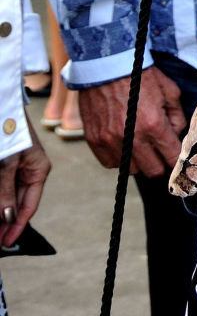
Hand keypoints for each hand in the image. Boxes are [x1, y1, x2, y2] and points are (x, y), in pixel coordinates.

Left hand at [0, 117, 50, 247]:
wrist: (2, 107)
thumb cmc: (8, 131)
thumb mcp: (6, 165)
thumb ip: (6, 192)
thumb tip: (7, 218)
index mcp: (38, 170)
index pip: (29, 206)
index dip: (17, 226)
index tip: (6, 242)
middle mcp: (31, 171)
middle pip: (18, 203)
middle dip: (6, 221)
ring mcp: (19, 168)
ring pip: (9, 196)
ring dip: (1, 211)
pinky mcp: (8, 165)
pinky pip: (4, 187)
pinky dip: (0, 198)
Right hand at [79, 67, 186, 177]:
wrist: (106, 65)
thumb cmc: (140, 76)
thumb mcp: (169, 90)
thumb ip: (177, 116)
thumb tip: (176, 135)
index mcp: (154, 124)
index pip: (171, 157)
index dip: (176, 159)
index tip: (175, 156)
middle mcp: (132, 138)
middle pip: (153, 170)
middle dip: (160, 162)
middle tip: (159, 150)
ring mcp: (111, 141)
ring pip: (132, 169)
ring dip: (139, 160)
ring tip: (139, 143)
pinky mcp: (95, 141)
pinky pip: (110, 163)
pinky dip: (119, 157)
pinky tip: (123, 142)